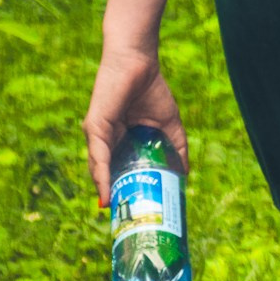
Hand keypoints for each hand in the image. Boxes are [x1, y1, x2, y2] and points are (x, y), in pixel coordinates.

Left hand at [83, 41, 186, 208]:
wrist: (139, 62)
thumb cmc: (151, 89)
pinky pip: (97, 156)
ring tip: (116, 211)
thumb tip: (185, 175)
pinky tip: (105, 191)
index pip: (119, 170)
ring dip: (106, 191)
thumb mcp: (169, 125)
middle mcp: (105, 140)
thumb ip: (176, 149)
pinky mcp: (94, 127)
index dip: (127, 189)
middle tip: (126, 217)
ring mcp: (98, 135)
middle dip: (115, 196)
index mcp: (120, 140)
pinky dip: (101, 175)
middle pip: (107, 174)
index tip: (135, 209)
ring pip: (99, 169)